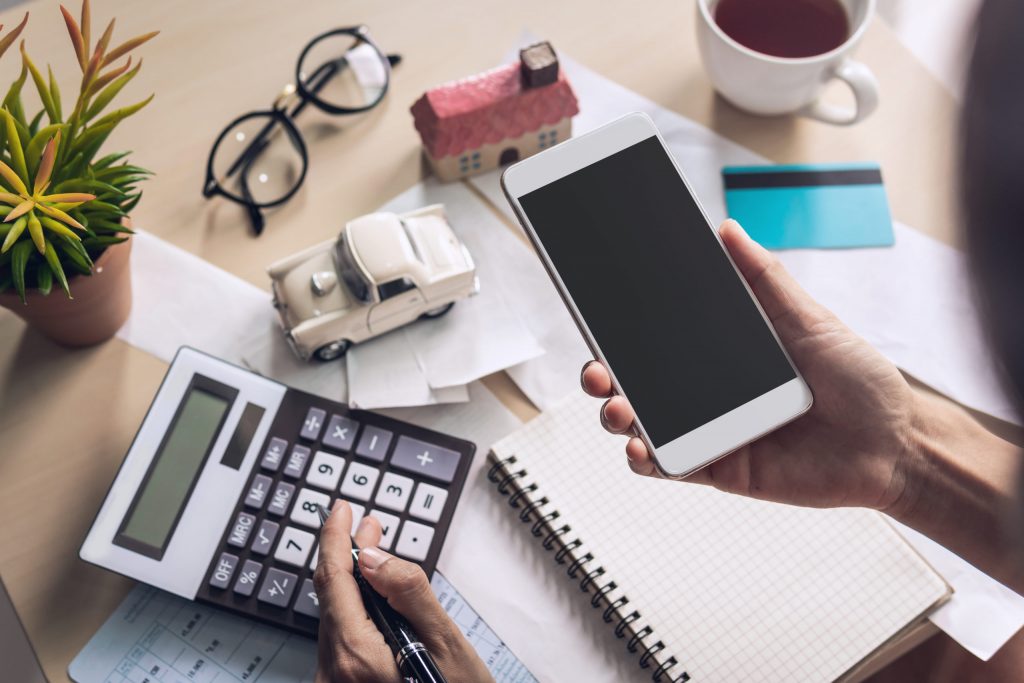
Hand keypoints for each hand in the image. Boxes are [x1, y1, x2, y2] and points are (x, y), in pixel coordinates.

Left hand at [313, 500, 493, 682]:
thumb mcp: (445, 643)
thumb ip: (408, 593)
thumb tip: (375, 555)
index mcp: (357, 656)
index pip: (334, 580)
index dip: (336, 538)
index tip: (342, 510)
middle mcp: (334, 672)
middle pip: (331, 597)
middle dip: (348, 556)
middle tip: (368, 524)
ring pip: (334, 618)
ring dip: (351, 582)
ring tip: (374, 554)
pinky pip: (339, 639)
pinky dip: (353, 610)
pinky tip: (371, 596)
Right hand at [582, 219, 918, 510]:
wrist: (895, 445)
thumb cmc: (860, 381)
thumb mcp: (810, 319)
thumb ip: (765, 278)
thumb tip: (727, 229)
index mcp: (721, 354)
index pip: (657, 339)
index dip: (621, 330)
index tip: (596, 311)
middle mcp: (706, 392)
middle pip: (636, 382)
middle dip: (603, 375)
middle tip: (597, 369)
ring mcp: (709, 431)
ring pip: (642, 423)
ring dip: (615, 415)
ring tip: (616, 406)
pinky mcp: (718, 468)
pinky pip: (667, 465)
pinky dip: (644, 458)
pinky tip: (638, 446)